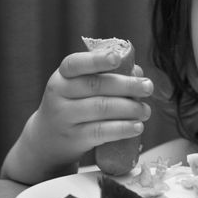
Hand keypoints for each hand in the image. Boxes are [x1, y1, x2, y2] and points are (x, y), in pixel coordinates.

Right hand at [27, 50, 152, 165]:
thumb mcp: (81, 88)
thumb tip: (137, 72)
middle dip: (127, 85)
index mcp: (63, 76)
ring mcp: (65, 117)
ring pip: (101, 108)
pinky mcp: (74, 138)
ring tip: (145, 111)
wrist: (48, 140)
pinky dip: (122, 128)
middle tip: (148, 87)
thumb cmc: (75, 105)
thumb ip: (107, 76)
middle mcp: (60, 94)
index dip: (97, 60)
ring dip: (129, 108)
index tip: (117, 57)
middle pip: (96, 85)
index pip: (76, 63)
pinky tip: (137, 127)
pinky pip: (101, 132)